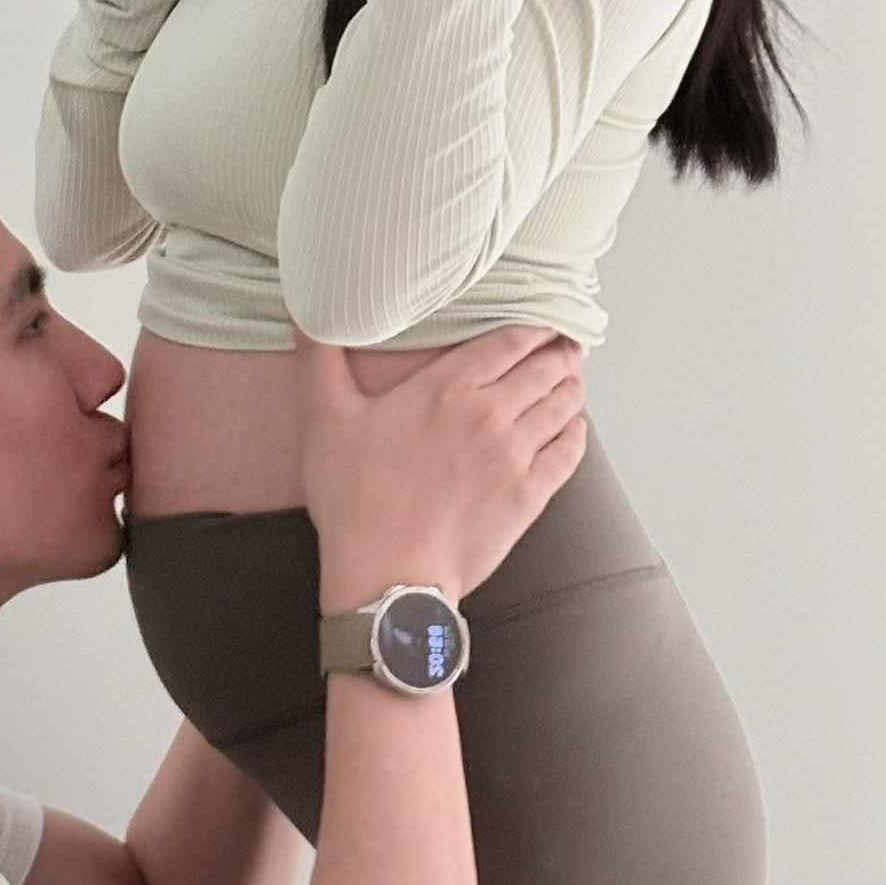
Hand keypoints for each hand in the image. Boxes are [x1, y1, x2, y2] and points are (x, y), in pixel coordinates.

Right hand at [293, 325, 589, 611]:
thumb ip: (320, 357)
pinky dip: (576, 432)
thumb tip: (309, 308)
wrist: (388, 576)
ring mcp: (515, 455)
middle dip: (559, 351)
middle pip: (545, 367)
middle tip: (565, 345)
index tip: (542, 319)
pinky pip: (569, 452)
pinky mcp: (530, 495)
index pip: (510, 339)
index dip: (533, 326)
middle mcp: (490, 413)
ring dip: (571, 386)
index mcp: (447, 386)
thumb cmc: (354, 498)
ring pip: (563, 404)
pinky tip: (573, 426)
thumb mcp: (325, 419)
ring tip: (571, 378)